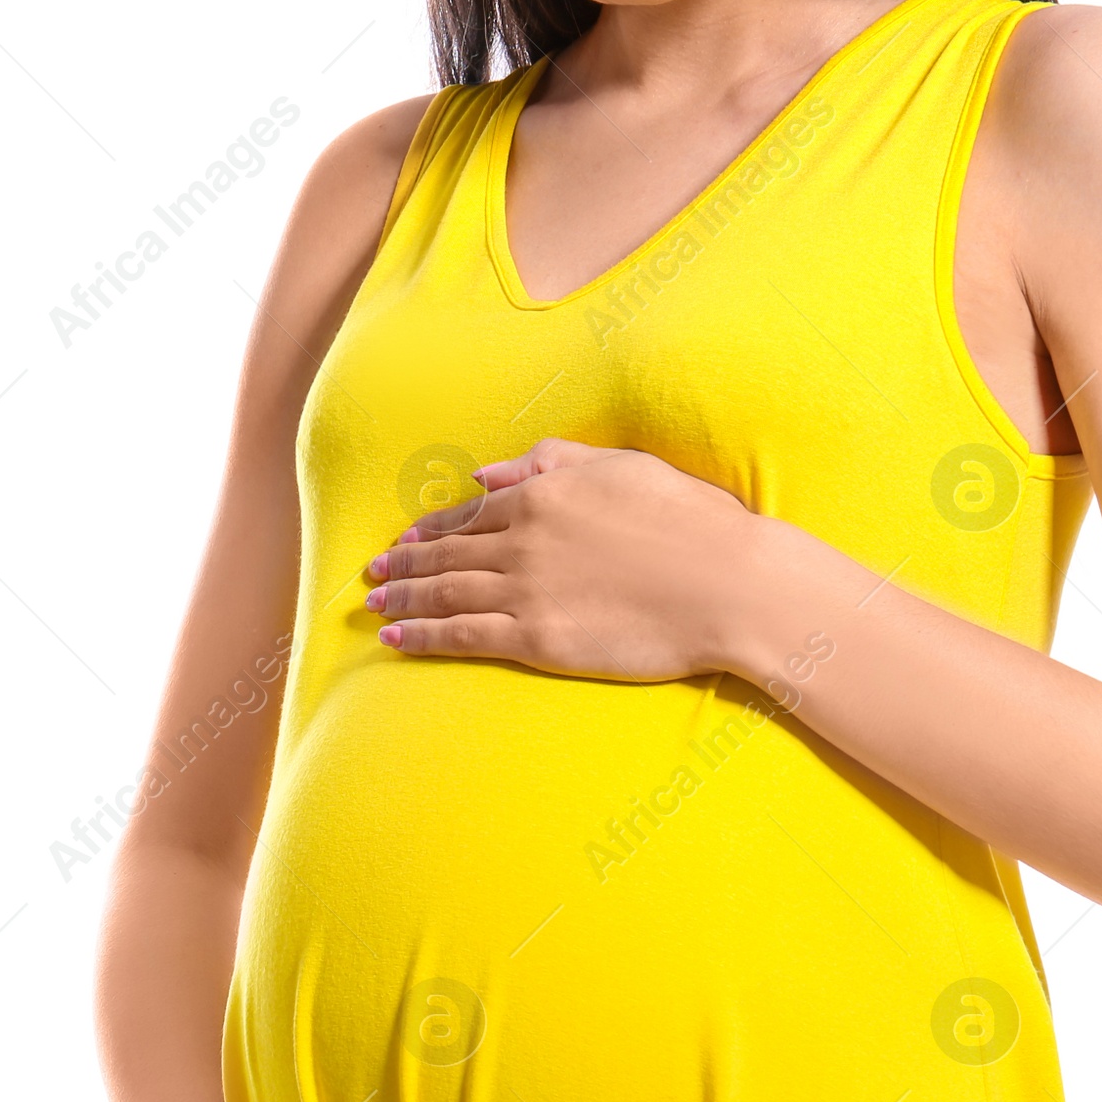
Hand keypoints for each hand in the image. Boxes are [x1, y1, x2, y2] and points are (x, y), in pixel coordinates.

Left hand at [363, 438, 759, 680]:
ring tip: (374, 604)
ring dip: (401, 598)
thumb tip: (490, 471)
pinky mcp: (535, 639)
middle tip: (373, 572)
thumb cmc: (693, 524)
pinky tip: (395, 638)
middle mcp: (522, 539)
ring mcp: (524, 591)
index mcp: (543, 493)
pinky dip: (421, 636)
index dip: (432, 527)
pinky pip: (461, 636)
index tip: (406, 537)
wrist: (728, 585)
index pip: (472, 512)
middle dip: (403, 563)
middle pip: (445, 552)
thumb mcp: (624, 468)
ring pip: (443, 593)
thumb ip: (553, 462)